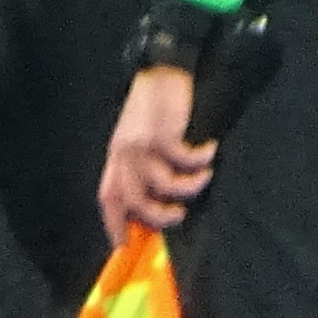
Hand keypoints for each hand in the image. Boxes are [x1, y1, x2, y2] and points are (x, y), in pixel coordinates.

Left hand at [98, 65, 213, 242]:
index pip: (108, 197)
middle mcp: (123, 154)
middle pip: (134, 200)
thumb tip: (155, 200)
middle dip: (158, 216)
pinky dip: (199, 161)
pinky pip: (182, 160)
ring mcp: (140, 144)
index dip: (113, 224)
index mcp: (116, 158)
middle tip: (179, 216)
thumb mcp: (137, 140)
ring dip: (187, 188)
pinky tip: (209, 153)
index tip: (124, 246)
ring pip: (161, 184)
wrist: (161, 71)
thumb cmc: (153, 110)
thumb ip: (140, 168)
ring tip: (203, 179)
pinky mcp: (160, 133)